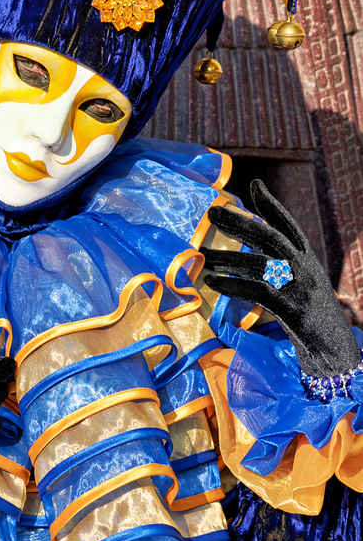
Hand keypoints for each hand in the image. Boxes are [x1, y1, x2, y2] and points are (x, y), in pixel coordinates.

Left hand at [203, 180, 359, 375]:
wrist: (338, 356)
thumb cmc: (313, 322)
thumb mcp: (302, 287)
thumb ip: (283, 268)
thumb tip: (253, 254)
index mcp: (308, 260)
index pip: (288, 225)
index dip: (271, 205)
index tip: (254, 183)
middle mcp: (306, 269)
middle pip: (271, 237)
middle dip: (240, 223)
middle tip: (212, 213)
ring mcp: (302, 289)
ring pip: (261, 264)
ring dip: (228, 258)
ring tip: (202, 255)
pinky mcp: (295, 311)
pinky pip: (260, 292)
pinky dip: (235, 285)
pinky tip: (214, 282)